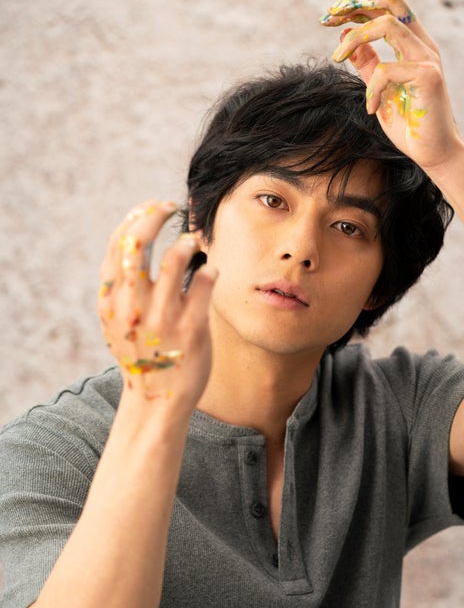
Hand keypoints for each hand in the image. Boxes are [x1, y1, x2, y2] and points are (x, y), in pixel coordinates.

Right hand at [97, 201, 216, 407]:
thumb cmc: (140, 354)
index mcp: (111, 299)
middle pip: (139, 241)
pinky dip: (209, 269)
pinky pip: (206, 281)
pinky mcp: (192, 328)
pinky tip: (209, 274)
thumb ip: (120, 284)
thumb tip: (133, 235)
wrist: (156, 400)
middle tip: (170, 207)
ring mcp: (163, 316)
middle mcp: (133, 304)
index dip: (136, 216)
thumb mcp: (116, 321)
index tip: (152, 207)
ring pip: (176, 257)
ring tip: (192, 246)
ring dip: (187, 243)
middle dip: (155, 214)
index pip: (118, 242)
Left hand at [321, 0, 463, 171]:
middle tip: (328, 20)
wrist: (434, 154)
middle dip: (355, 4)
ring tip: (337, 58)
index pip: (388, 5)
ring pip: (387, 25)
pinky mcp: (428, 77)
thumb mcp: (380, 91)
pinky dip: (371, 89)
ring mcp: (428, 59)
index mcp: (413, 45)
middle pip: (390, 1)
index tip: (331, 17)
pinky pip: (387, 70)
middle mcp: (423, 46)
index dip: (358, 3)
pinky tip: (371, 109)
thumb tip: (345, 39)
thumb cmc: (410, 126)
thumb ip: (367, 65)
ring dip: (356, 37)